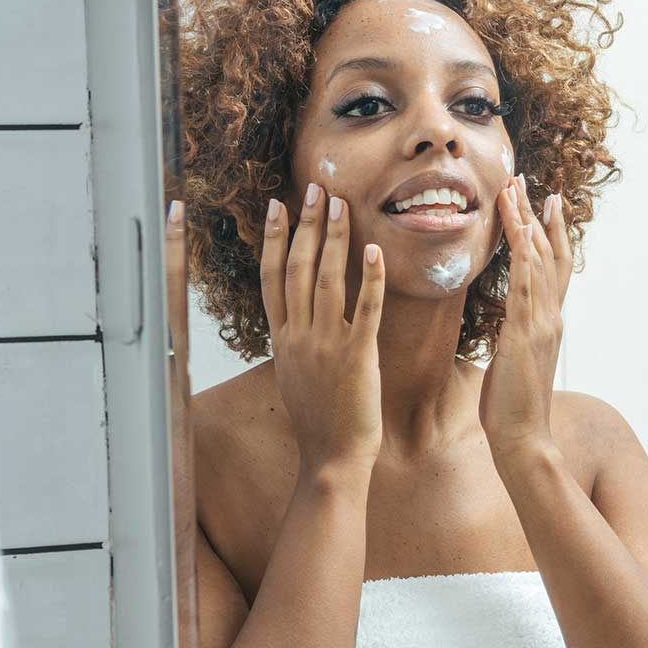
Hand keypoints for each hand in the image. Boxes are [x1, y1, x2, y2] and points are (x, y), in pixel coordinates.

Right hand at [260, 184, 386, 474]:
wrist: (330, 459)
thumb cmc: (318, 420)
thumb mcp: (295, 374)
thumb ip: (295, 341)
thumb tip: (295, 319)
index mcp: (283, 339)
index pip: (273, 277)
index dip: (276, 238)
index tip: (278, 206)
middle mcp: (299, 336)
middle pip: (298, 268)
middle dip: (307, 224)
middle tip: (316, 189)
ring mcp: (326, 345)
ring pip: (327, 280)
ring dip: (334, 239)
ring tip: (341, 204)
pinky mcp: (356, 357)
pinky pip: (364, 310)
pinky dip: (369, 278)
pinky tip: (374, 250)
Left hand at [480, 176, 569, 464]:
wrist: (523, 438)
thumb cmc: (512, 406)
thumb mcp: (512, 362)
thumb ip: (515, 338)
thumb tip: (507, 329)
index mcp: (546, 323)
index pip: (551, 268)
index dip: (548, 233)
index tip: (541, 203)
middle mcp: (550, 316)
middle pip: (548, 254)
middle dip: (536, 216)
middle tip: (526, 182)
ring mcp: (540, 323)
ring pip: (536, 261)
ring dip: (526, 222)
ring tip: (515, 190)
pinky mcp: (525, 333)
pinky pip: (525, 284)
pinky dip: (522, 253)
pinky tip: (518, 227)